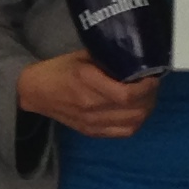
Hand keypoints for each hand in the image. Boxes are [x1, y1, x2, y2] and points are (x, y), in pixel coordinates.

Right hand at [18, 50, 161, 137]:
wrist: (35, 92)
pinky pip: (123, 133)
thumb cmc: (59, 70)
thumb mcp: (83, 56)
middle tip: (151, 85)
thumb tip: (135, 58)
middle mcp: (90, 105)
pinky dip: (135, 122)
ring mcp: (91, 122)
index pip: (127, 94)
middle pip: (135, 110)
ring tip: (146, 98)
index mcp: (87, 82)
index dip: (146, 87)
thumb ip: (108, 58)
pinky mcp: (91, 132)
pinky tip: (135, 111)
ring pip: (133, 123)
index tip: (153, 76)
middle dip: (150, 97)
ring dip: (145, 110)